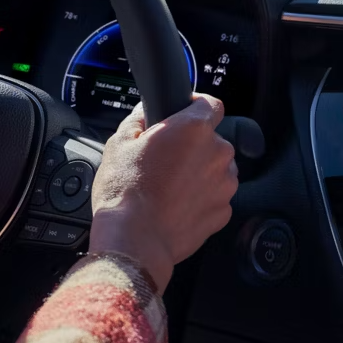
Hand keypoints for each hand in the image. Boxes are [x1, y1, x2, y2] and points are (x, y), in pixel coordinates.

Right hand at [87, 94, 238, 290]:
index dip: (194, 106)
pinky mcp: (224, 211)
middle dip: (190, 145)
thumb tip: (145, 113)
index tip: (183, 113)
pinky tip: (174, 203)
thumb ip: (138, 120)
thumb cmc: (124, 192)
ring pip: (214, 168)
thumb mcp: (118, 144)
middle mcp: (216, 153)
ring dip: (197, 171)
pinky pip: (214, 195)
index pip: (210, 103)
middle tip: (162, 158)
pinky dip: (199, 197)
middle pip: (210, 139)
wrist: (134, 239)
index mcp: (192, 129)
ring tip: (167, 185)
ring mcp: (224, 184)